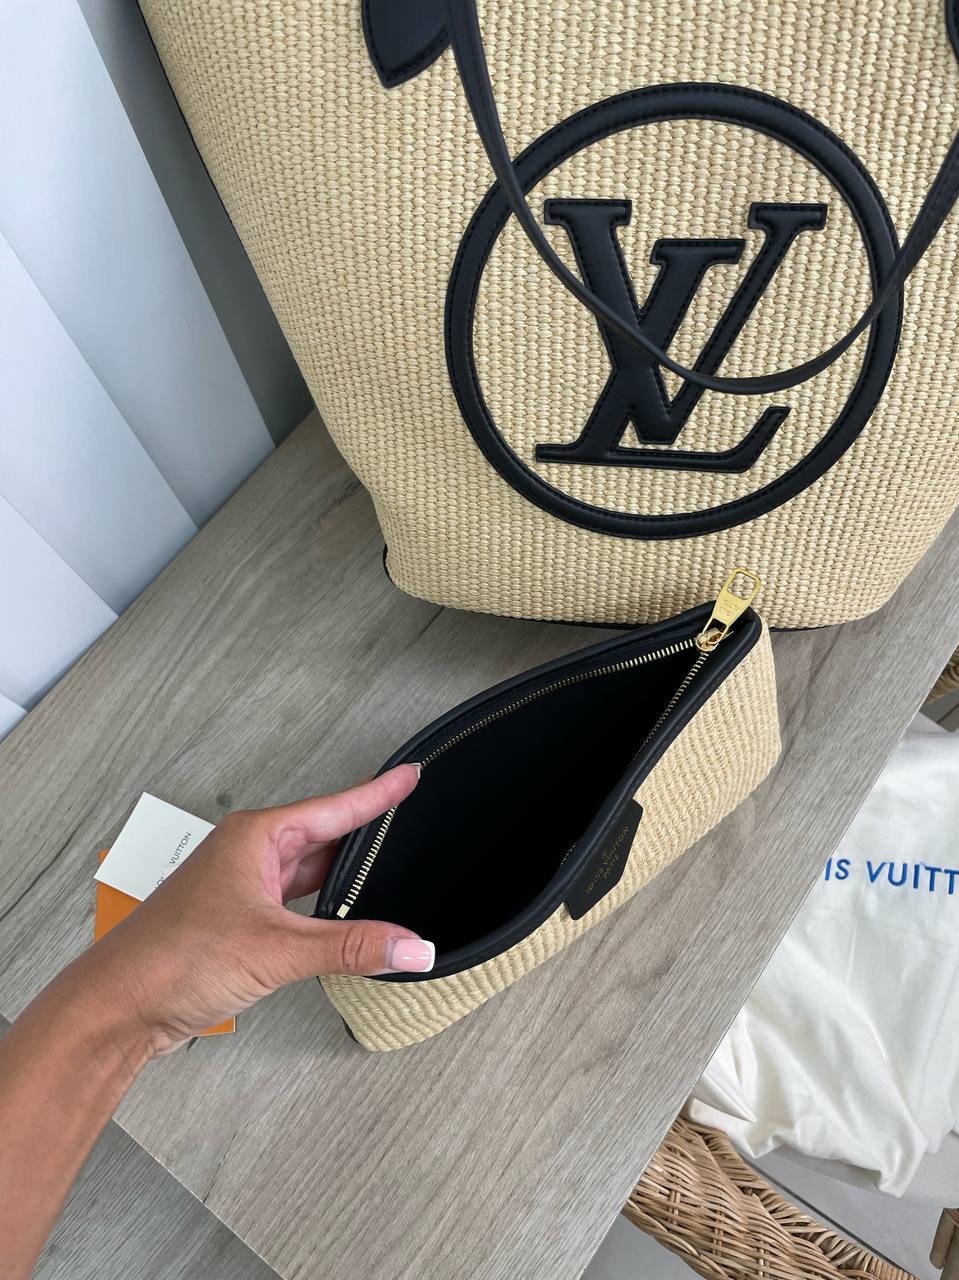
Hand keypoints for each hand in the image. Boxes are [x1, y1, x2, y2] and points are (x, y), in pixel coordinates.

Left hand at [71, 765, 429, 1055]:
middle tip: (406, 820)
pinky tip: (339, 920)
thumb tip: (410, 945)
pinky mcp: (236, 921)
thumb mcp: (276, 950)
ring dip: (342, 879)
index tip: (407, 775)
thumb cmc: (170, 960)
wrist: (117, 1007)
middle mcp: (247, 854)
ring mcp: (240, 887)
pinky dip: (321, 910)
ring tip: (384, 874)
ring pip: (307, 872)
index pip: (334, 808)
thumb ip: (350, 947)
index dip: (376, 793)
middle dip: (365, 835)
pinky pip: (293, 902)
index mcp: (255, 838)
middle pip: (323, 837)